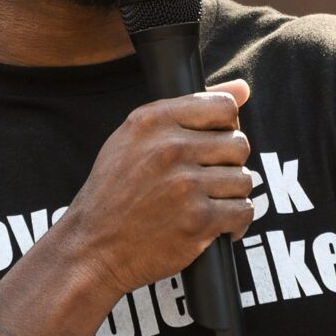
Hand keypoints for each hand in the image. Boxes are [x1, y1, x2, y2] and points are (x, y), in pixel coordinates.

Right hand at [59, 79, 255, 302]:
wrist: (92, 247)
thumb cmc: (114, 193)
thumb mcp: (134, 138)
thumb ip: (188, 110)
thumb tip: (243, 88)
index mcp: (153, 121)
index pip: (223, 107)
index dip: (225, 127)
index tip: (213, 145)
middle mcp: (169, 148)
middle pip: (238, 144)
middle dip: (229, 164)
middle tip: (207, 181)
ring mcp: (185, 185)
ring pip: (243, 179)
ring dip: (230, 195)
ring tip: (206, 204)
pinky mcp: (198, 221)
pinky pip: (243, 211)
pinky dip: (234, 223)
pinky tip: (215, 227)